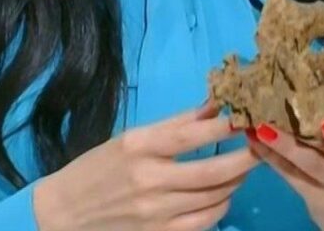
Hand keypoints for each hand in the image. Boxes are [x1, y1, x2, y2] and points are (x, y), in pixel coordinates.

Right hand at [32, 100, 260, 230]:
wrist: (61, 216)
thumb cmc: (98, 169)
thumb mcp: (130, 138)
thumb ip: (175, 124)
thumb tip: (215, 104)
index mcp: (140, 147)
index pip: (194, 134)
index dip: (228, 126)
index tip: (251, 116)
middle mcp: (149, 180)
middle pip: (213, 171)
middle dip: (246, 157)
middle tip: (261, 145)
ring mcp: (155, 213)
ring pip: (215, 197)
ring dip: (237, 180)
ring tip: (244, 166)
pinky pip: (205, 221)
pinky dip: (222, 206)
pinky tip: (224, 195)